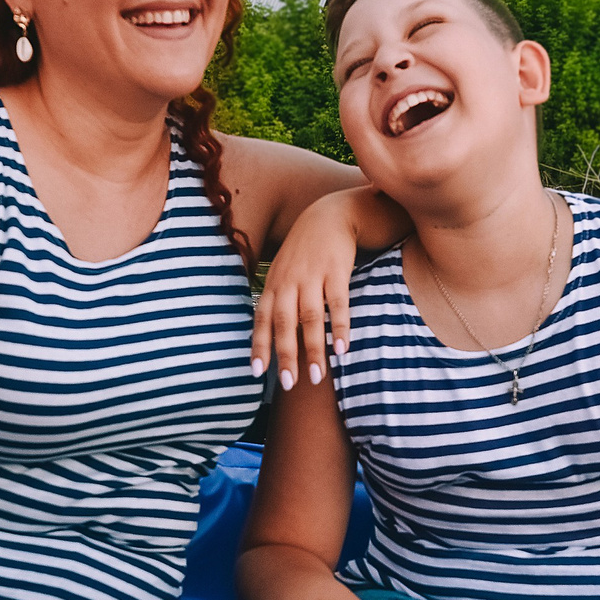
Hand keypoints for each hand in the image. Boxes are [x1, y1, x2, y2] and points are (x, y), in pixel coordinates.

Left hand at [253, 191, 359, 392]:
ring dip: (313, 349)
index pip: (262, 320)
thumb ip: (276, 301)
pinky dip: (339, 327)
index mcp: (273, 285)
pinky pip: (337, 303)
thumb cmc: (305, 253)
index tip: (258, 373)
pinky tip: (342, 348)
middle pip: (284, 323)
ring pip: (310, 318)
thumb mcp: (283, 272)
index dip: (259, 346)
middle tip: (290, 384)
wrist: (330, 215)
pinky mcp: (336, 271)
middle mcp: (289, 282)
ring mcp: (312, 276)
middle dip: (286, 355)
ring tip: (317, 377)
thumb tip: (269, 338)